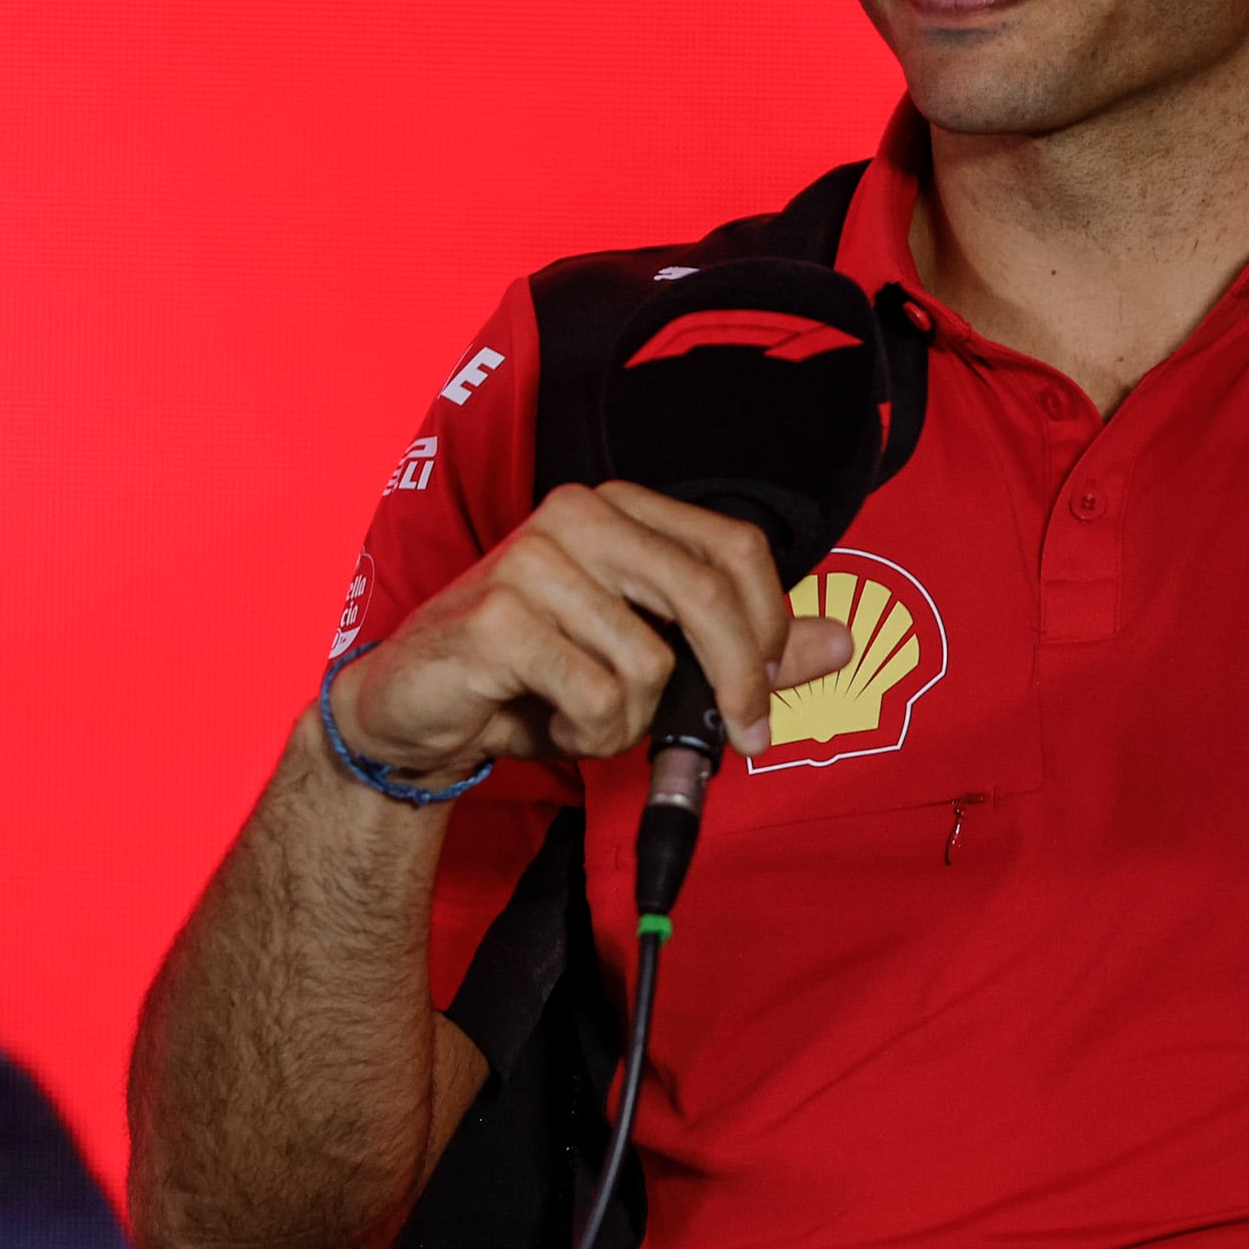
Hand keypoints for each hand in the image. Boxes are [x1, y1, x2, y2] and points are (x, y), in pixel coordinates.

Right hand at [331, 484, 853, 778]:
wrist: (409, 712)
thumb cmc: (526, 681)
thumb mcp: (642, 664)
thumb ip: (735, 650)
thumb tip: (838, 640)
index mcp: (616, 511)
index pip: (733, 547)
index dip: (771, 622)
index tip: (767, 691)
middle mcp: (575, 517)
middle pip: (707, 593)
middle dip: (737, 680)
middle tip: (743, 738)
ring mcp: (533, 561)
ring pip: (650, 662)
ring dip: (630, 721)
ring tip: (583, 716)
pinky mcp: (498, 618)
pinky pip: (597, 696)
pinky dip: (587, 732)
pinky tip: (549, 720)